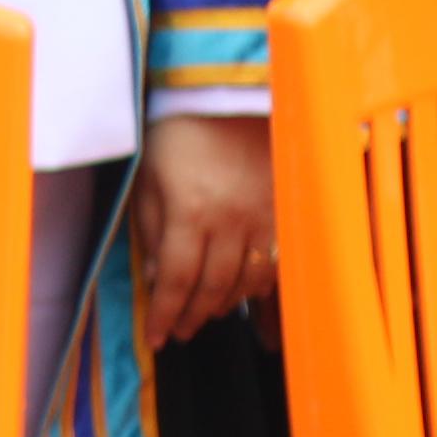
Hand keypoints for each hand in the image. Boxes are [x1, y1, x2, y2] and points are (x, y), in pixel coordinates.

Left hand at [131, 113, 275, 352]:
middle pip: (215, 287)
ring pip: (249, 281)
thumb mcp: (149, 182)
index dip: (166, 314)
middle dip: (194, 316)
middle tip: (180, 332)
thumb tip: (158, 279)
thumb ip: (153, 232)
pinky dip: (257, 286)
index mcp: (192, 212)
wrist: (228, 99)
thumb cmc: (178, 138)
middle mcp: (233, 221)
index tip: (157, 337)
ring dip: (225, 305)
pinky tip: (241, 295)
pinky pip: (276, 263)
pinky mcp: (287, 212)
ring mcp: (266, 217)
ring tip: (205, 315)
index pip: (178, 280)